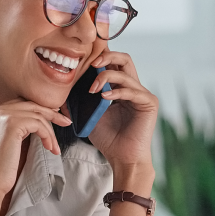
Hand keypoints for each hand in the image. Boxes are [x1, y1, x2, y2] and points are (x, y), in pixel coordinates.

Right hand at [0, 100, 71, 215]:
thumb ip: (16, 127)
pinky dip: (47, 135)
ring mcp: (2, 116)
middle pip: (30, 105)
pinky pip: (38, 124)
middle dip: (51, 113)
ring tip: (54, 147)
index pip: (21, 104)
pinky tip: (49, 147)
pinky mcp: (11, 125)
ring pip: (37, 115)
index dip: (39, 110)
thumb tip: (38, 119)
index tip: (54, 117)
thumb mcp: (6, 141)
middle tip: (66, 121)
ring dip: (50, 132)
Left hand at [81, 51, 157, 172]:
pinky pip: (132, 90)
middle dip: (107, 56)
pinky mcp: (149, 103)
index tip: (84, 59)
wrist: (122, 159)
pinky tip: (104, 97)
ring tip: (92, 90)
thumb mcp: (90, 115)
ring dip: (105, 77)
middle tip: (92, 64)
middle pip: (124, 59)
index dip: (101, 57)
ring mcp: (142, 94)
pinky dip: (116, 91)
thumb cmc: (108, 139)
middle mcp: (133, 88)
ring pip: (125, 73)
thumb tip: (64, 88)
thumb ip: (82, 100)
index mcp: (120, 88)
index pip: (113, 63)